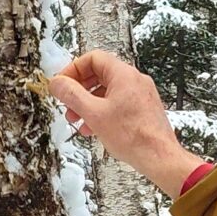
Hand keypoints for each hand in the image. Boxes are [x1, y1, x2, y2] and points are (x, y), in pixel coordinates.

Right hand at [47, 50, 199, 198]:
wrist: (159, 156)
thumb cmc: (133, 136)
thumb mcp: (93, 113)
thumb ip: (71, 95)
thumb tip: (57, 83)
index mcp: (123, 74)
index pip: (92, 58)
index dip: (73, 69)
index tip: (62, 84)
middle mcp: (135, 80)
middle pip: (99, 74)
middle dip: (79, 89)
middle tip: (67, 102)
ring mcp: (141, 94)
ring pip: (107, 91)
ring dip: (89, 103)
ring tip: (78, 119)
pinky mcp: (143, 109)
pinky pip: (118, 103)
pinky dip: (102, 111)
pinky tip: (94, 127)